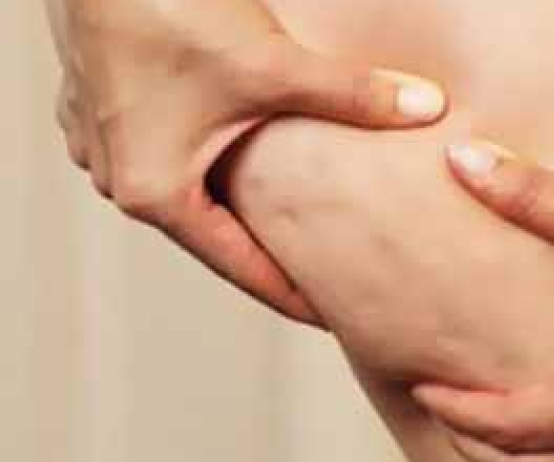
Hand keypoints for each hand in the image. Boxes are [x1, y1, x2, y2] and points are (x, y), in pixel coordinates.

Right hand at [46, 0, 444, 322]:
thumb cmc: (166, 8)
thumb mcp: (270, 65)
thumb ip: (354, 94)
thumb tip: (427, 107)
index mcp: (154, 192)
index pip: (242, 269)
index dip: (294, 296)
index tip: (333, 318)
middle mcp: (121, 179)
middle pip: (216, 237)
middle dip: (272, 252)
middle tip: (326, 274)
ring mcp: (106, 145)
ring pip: (191, 194)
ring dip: (240, 205)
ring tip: (293, 219)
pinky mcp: (107, 110)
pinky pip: (170, 155)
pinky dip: (211, 164)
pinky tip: (246, 156)